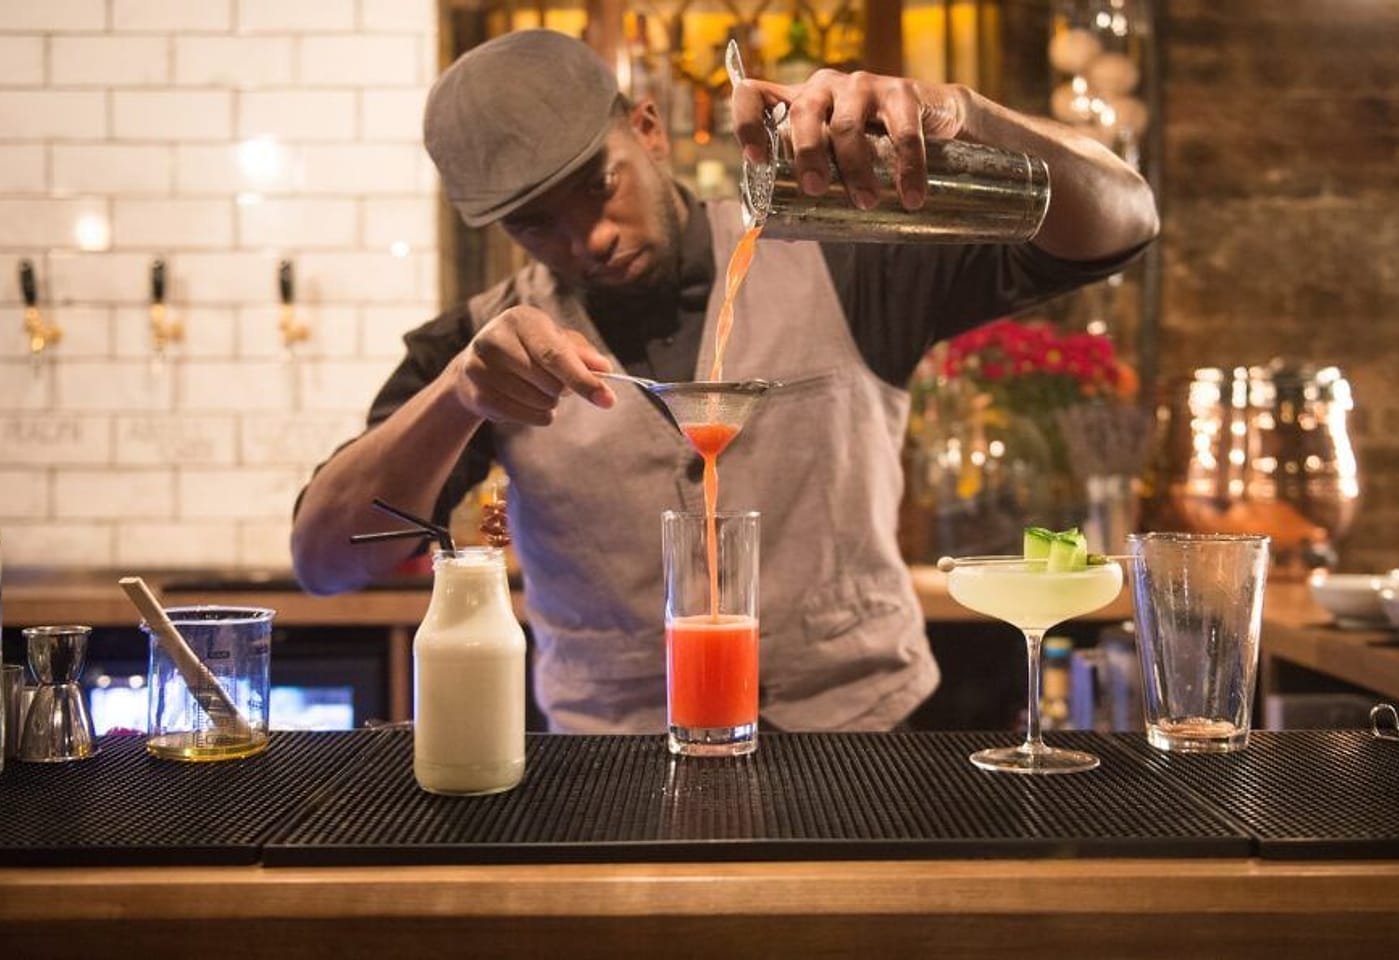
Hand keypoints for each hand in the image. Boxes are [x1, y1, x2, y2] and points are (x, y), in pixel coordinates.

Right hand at [452, 305, 614, 425]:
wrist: (476, 369)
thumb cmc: (527, 352)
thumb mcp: (555, 342)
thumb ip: (582, 354)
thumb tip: (604, 368)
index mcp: (522, 319)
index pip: (556, 355)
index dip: (583, 379)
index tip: (608, 400)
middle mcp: (496, 338)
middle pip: (549, 382)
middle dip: (562, 390)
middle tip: (555, 383)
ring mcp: (481, 366)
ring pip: (537, 401)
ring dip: (548, 404)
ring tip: (536, 390)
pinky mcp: (476, 393)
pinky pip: (522, 416)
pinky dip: (535, 416)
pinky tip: (526, 403)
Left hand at [732, 70, 968, 211]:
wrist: (937, 127)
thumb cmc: (872, 151)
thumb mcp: (836, 166)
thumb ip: (815, 194)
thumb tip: (788, 237)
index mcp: (797, 106)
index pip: (754, 95)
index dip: (747, 123)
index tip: (756, 159)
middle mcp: (824, 88)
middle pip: (802, 112)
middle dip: (806, 153)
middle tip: (815, 188)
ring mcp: (863, 86)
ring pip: (846, 123)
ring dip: (854, 166)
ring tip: (865, 202)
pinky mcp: (902, 91)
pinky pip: (902, 132)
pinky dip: (908, 167)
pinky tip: (910, 196)